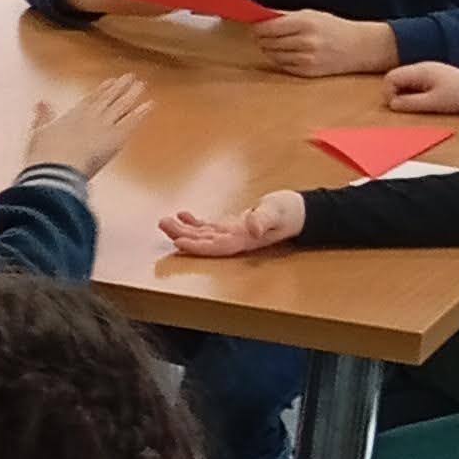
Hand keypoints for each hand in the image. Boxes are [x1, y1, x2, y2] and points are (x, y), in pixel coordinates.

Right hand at [25, 76, 147, 180]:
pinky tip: (151, 104)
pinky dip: (141, 113)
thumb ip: (43, 116)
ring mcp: (105, 125)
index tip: (111, 81)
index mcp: (74, 114)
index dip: (102, 90)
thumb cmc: (45, 155)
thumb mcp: (40, 131)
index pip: (92, 99)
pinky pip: (131, 122)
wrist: (56, 168)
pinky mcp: (116, 137)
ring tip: (141, 85)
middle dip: (120, 88)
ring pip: (122, 106)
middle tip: (130, 77)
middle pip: (109, 99)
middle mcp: (92, 116)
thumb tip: (41, 102)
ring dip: (132, 94)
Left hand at [160, 189, 306, 257]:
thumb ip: (264, 220)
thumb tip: (253, 229)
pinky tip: (181, 215)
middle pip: (204, 242)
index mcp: (244, 241)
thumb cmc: (288, 211)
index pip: (216, 247)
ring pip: (202, 235)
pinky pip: (208, 227)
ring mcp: (231, 235)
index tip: (179, 242)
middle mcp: (234, 241)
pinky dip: (194, 223)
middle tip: (163, 224)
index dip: (197, 246)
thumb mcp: (276, 212)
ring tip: (165, 221)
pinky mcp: (230, 227)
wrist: (295, 212)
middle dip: (182, 235)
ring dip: (183, 229)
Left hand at [254, 10, 393, 78]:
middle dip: (261, 38)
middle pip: (267, 42)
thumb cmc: (334, 28)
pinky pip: (282, 66)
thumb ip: (286, 16)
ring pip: (272, 55)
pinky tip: (286, 52)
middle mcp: (305, 41)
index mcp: (305, 23)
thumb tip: (260, 16)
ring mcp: (306, 59)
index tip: (255, 25)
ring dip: (269, 49)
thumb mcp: (312, 14)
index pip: (268, 27)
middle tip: (262, 34)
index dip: (257, 27)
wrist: (360, 47)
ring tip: (275, 42)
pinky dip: (279, 59)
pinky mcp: (307, 72)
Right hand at [388, 58, 458, 116]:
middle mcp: (421, 67)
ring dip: (404, 93)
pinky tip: (424, 99)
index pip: (390, 78)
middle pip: (395, 77)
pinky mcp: (433, 76)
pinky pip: (414, 82)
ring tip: (417, 104)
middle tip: (407, 107)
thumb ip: (410, 103)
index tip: (399, 106)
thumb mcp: (434, 103)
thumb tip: (391, 104)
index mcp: (420, 71)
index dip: (389, 93)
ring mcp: (427, 71)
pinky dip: (413, 91)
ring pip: (404, 80)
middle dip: (395, 93)